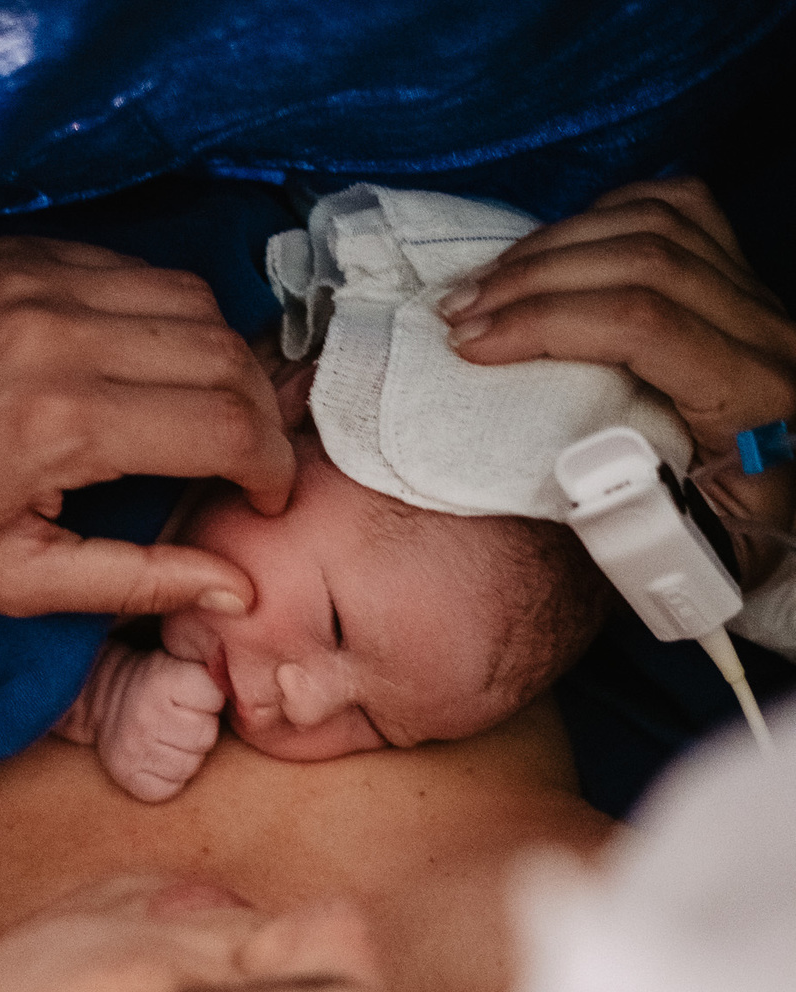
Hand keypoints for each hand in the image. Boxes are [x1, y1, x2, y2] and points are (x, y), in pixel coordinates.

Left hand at [0, 239, 293, 617]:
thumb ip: (134, 583)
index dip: (268, 470)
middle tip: (247, 466)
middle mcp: (61, 333)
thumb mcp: (12, 579)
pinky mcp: (24, 250)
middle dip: (259, 417)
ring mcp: (42, 277)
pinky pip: (139, 272)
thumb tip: (236, 592)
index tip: (264, 502)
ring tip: (209, 417)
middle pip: (226, 355)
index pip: (225, 424)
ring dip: (223, 361)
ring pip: (195, 301)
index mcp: (61, 423)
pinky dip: (169, 318)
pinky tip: (151, 368)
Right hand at [56, 641, 223, 800]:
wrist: (103, 696)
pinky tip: (158, 756)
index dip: (209, 697)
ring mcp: (134, 749)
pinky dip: (169, 778)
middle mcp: (145, 716)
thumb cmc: (155, 679)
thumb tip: (247, 690)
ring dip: (186, 754)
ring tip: (168, 736)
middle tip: (180, 717)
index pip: (214, 697)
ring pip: (191, 766)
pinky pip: (170, 788)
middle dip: (199, 727)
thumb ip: (210, 668)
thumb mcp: (178, 658)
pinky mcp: (128, 776)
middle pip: (206, 736)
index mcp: (161, 679)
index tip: (192, 693)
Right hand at [438, 178, 795, 584]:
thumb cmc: (755, 534)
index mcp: (753, 398)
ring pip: (652, 225)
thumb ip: (647, 526)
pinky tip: (554, 246)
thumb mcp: (709, 552)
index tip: (474, 348)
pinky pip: (676, 210)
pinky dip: (604, 215)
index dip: (547, 323)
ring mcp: (756, 295)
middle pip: (638, 261)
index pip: (641, 322)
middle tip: (458, 315)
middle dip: (533, 280)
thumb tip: (574, 484)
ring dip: (554, 246)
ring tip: (485, 286)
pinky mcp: (743, 278)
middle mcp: (763, 332)